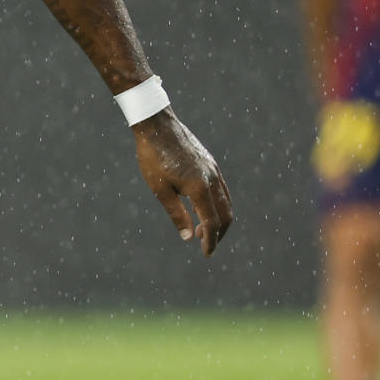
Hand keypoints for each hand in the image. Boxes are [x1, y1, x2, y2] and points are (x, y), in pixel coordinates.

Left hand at [131, 111, 232, 255]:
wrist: (157, 126)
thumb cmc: (153, 157)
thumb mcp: (160, 189)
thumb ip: (176, 213)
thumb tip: (187, 237)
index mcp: (199, 187)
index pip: (211, 222)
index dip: (210, 240)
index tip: (206, 253)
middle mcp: (212, 179)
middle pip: (225, 214)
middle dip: (218, 233)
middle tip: (204, 243)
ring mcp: (214, 170)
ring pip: (226, 202)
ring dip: (218, 219)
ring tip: (200, 228)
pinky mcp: (211, 163)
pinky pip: (221, 189)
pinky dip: (217, 204)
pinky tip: (201, 208)